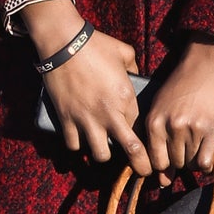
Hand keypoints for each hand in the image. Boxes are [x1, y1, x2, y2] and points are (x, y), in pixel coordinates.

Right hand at [21, 0, 150, 172]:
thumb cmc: (96, 45)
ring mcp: (86, 119)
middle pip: (131, 151)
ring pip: (100, 155)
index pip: (142, 128)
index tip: (150, 146)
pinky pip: (73, 145)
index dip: (146, 138)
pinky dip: (76, 144)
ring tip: (103, 149)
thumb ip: (134, 67)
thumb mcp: (125, 53)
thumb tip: (135, 75)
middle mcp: (109, 114)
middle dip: (140, 165)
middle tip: (143, 170)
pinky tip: (79, 139)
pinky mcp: (66, 119)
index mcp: (126, 98)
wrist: (64, 42)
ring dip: (103, 154)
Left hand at [139, 40, 213, 175]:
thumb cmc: (180, 88)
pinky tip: (207, 159)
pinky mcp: (212, 130)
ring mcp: (193, 129)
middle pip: (175, 163)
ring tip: (197, 147)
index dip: (163, 166)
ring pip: (190, 163)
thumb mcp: (159, 107)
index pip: (156, 161)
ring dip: (193, 161)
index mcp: (154, 122)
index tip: (169, 163)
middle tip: (186, 149)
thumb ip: (157, 140)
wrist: (204, 67)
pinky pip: (205, 161)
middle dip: (180, 161)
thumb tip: (162, 179)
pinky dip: (206, 166)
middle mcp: (172, 127)